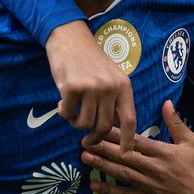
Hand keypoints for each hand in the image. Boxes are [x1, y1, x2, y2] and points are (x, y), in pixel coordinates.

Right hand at [45, 20, 137, 153]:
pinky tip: (63, 100)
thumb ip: (114, 99)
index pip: (130, 119)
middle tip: (87, 141)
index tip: (126, 155)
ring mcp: (91, 88)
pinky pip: (67, 114)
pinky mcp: (72, 88)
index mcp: (124, 86)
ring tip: (73, 110)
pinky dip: (63, 112)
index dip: (129, 140)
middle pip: (104, 126)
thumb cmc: (90, 60)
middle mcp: (110, 87)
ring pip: (84, 123)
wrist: (70, 38)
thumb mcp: (111, 77)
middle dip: (95, 138)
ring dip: (76, 123)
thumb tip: (113, 128)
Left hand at [82, 101, 193, 193]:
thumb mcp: (192, 142)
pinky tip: (94, 184)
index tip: (101, 124)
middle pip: (125, 156)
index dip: (117, 133)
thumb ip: (176, 123)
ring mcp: (150, 185)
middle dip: (104, 147)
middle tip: (84, 140)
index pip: (136, 140)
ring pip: (122, 174)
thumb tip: (167, 102)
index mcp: (164, 152)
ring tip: (85, 157)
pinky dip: (109, 190)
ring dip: (103, 165)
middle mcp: (154, 168)